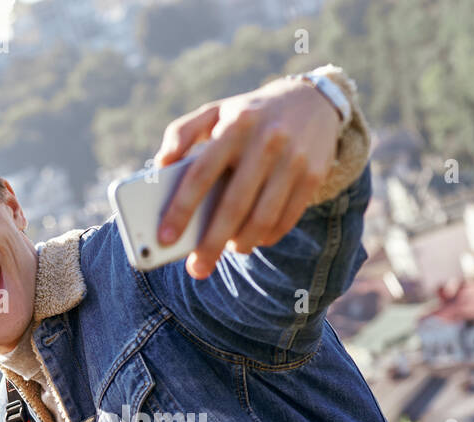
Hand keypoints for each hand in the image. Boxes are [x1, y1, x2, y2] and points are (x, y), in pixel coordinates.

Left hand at [153, 76, 340, 278]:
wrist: (313, 100)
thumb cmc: (250, 115)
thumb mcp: (217, 111)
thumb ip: (182, 132)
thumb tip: (160, 165)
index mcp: (235, 125)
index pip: (201, 173)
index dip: (181, 209)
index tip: (165, 237)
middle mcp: (266, 141)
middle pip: (233, 205)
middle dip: (211, 243)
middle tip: (197, 269)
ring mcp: (293, 160)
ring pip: (262, 218)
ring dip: (241, 243)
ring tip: (227, 250)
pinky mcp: (314, 175)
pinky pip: (286, 219)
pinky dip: (267, 236)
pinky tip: (254, 239)